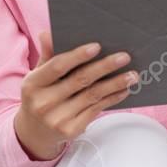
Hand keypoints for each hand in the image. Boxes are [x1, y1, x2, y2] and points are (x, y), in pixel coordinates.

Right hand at [14, 31, 136, 160]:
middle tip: (125, 57)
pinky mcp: (70, 130)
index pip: (57, 66)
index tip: (97, 46)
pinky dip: (112, 98)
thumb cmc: (40, 96)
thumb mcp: (38, 77)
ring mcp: (57, 119)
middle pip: (80, 80)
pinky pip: (96, 109)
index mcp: (32, 84)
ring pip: (92, 95)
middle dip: (105, 67)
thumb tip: (47, 33)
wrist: (33, 133)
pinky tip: (124, 90)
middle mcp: (43, 103)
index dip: (78, 56)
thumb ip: (47, 56)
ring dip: (116, 83)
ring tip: (133, 75)